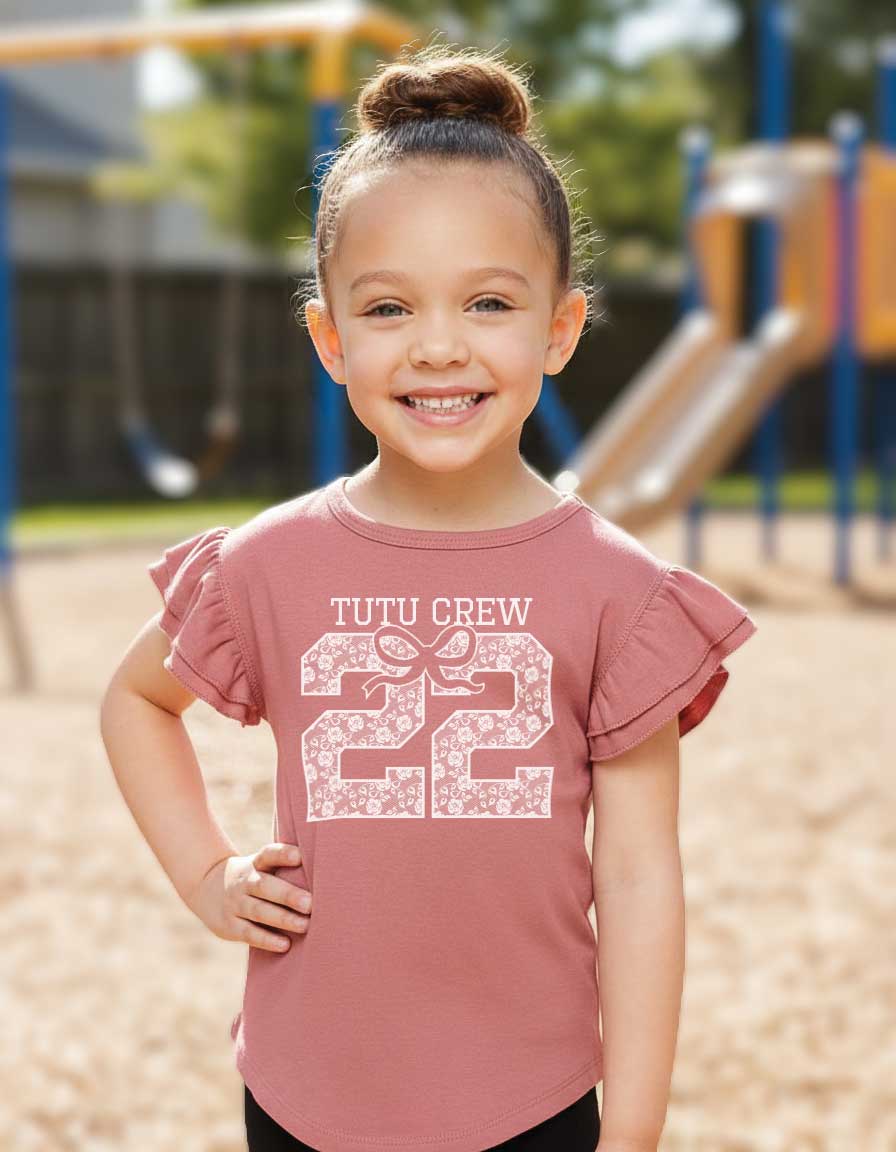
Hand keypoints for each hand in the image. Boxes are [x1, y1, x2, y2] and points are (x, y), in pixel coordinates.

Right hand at [189, 842, 311, 952]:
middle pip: (265, 886)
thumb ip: (286, 870)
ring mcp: (235, 904)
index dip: (283, 854)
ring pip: (259, 911)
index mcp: (256, 864)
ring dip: (283, 919)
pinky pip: (249, 933)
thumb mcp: (262, 867)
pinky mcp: (230, 926)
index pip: (268, 854)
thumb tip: (327, 877)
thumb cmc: (254, 878)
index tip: (300, 856)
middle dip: (288, 895)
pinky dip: (267, 939)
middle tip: (311, 904)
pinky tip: (285, 944)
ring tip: (305, 925)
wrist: (207, 888)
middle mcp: (244, 882)